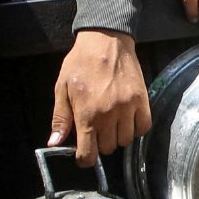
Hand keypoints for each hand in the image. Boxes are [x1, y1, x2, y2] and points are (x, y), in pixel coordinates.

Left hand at [49, 29, 152, 166]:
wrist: (106, 39)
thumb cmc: (80, 63)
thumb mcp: (62, 88)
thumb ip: (60, 118)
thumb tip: (54, 144)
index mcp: (87, 114)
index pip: (88, 154)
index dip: (84, 159)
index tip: (83, 154)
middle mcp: (109, 115)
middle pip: (107, 149)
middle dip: (99, 143)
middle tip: (96, 129)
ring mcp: (128, 108)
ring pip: (125, 140)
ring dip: (117, 136)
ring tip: (111, 123)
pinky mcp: (142, 100)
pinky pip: (143, 128)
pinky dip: (136, 129)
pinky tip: (127, 120)